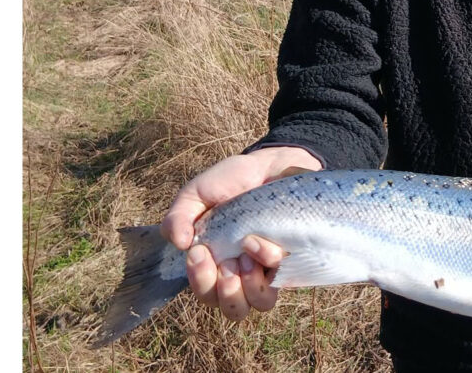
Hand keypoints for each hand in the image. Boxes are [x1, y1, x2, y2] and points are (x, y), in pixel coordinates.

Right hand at [160, 146, 321, 321]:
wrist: (272, 163)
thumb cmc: (231, 181)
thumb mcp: (197, 193)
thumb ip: (179, 216)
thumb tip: (178, 243)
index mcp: (216, 263)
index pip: (206, 293)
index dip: (201, 282)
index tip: (199, 253)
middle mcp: (243, 273)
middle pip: (233, 310)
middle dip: (225, 291)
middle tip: (226, 262)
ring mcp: (270, 267)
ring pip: (260, 304)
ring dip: (249, 286)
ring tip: (245, 257)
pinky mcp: (294, 258)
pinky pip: (285, 279)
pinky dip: (270, 265)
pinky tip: (265, 243)